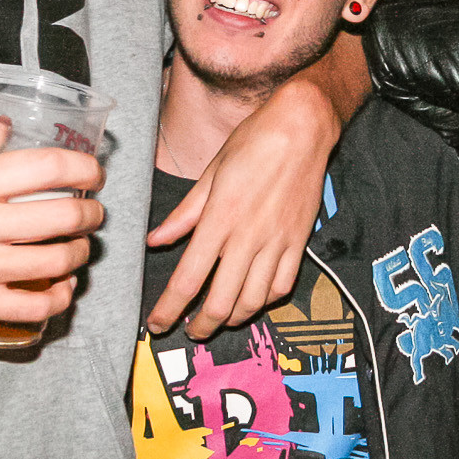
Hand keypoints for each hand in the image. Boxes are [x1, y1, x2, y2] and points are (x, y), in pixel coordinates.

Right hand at [0, 132, 104, 335]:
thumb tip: (5, 125)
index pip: (43, 167)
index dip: (82, 166)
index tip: (93, 171)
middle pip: (62, 216)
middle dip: (90, 213)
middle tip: (92, 211)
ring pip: (56, 262)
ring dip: (80, 253)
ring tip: (80, 246)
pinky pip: (34, 306)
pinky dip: (59, 298)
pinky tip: (62, 287)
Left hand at [146, 78, 340, 338]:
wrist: (303, 128)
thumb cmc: (254, 141)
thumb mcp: (210, 173)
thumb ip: (184, 214)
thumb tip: (156, 241)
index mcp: (220, 219)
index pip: (187, 279)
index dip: (168, 309)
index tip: (157, 323)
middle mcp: (248, 237)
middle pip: (221, 302)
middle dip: (201, 326)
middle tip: (189, 330)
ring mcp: (277, 242)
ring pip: (253, 301)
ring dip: (232, 318)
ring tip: (219, 318)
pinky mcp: (300, 242)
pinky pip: (282, 286)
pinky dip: (265, 302)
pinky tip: (253, 299)